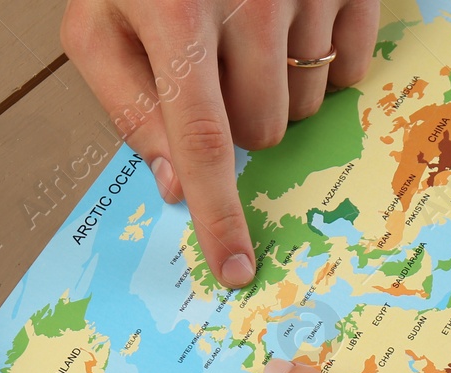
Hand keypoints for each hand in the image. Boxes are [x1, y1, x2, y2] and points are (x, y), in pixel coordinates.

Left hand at [62, 0, 379, 289]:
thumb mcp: (98, 24)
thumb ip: (127, 107)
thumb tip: (176, 186)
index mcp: (177, 18)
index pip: (206, 144)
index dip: (221, 215)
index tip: (236, 268)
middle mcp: (250, 0)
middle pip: (263, 130)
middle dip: (237, 121)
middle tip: (212, 71)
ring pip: (308, 103)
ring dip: (277, 91)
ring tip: (246, 37)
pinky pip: (352, 64)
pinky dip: (323, 62)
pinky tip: (290, 27)